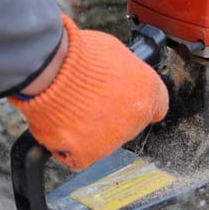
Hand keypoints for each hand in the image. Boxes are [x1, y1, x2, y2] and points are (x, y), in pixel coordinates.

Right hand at [9, 15, 167, 170]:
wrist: (52, 71)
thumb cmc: (79, 55)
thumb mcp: (115, 53)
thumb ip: (124, 72)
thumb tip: (118, 77)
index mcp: (149, 91)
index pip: (157, 107)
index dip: (137, 103)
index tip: (126, 101)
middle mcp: (137, 118)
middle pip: (128, 124)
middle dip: (111, 116)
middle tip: (89, 102)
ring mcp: (114, 138)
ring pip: (104, 141)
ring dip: (89, 130)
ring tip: (70, 110)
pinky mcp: (88, 153)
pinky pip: (81, 156)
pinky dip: (69, 147)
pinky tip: (62, 129)